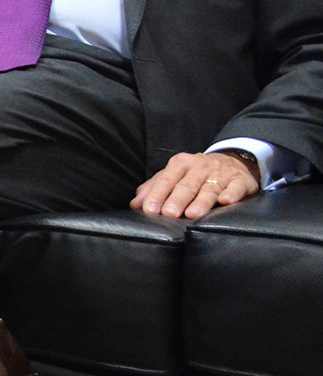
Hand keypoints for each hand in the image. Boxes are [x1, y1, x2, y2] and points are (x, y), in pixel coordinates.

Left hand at [131, 150, 259, 219]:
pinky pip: (236, 187)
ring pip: (209, 189)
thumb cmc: (195, 173)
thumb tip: (135, 204)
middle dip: (177, 200)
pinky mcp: (240, 180)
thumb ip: (153, 188)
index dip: (157, 195)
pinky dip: (231, 194)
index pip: (166, 180)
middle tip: (169, 214)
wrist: (231, 161)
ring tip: (193, 214)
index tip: (150, 210)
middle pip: (186, 185)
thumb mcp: (173, 176)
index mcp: (180, 163)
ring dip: (201, 201)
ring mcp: (221, 173)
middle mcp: (200, 166)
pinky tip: (226, 201)